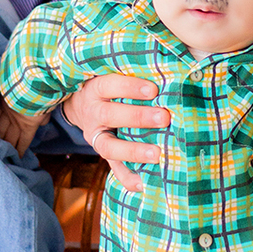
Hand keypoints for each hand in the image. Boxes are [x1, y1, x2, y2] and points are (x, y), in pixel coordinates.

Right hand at [0, 98, 51, 157]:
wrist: (29, 85)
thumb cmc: (41, 98)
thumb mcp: (47, 111)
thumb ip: (44, 119)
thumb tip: (41, 123)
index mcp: (28, 126)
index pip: (23, 142)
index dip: (20, 151)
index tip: (17, 157)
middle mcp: (15, 123)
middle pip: (10, 138)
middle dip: (7, 147)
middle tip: (3, 154)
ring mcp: (6, 114)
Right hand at [62, 72, 169, 192]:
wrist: (81, 104)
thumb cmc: (110, 85)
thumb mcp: (112, 73)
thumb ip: (133, 72)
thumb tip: (171, 67)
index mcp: (96, 88)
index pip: (109, 85)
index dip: (130, 87)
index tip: (153, 89)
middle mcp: (93, 113)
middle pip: (110, 115)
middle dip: (137, 117)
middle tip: (165, 118)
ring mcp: (96, 136)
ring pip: (108, 146)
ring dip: (133, 151)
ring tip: (158, 154)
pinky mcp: (103, 153)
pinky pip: (113, 168)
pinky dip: (127, 178)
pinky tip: (144, 184)